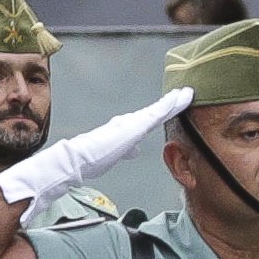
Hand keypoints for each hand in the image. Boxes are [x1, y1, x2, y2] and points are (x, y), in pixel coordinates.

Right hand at [0, 89, 185, 209]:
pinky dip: (169, 105)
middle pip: (150, 113)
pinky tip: (181, 99)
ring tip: (185, 94)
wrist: (73, 161)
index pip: (140, 123)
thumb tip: (130, 153)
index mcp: (119, 133)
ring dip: (171, 102)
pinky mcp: (131, 127)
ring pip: (155, 111)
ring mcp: (128, 125)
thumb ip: (118, 154)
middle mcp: (124, 125)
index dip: (154, 116)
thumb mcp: (105, 159)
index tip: (166, 110)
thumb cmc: (83, 164)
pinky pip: (156, 113)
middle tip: (181, 95)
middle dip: (166, 104)